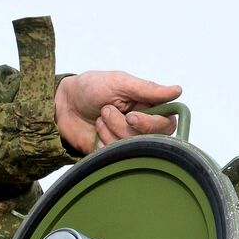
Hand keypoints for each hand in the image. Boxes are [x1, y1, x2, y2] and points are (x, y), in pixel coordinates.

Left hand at [55, 71, 182, 153]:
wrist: (62, 103)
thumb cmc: (91, 88)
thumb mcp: (119, 82)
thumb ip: (147, 89)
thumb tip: (177, 90)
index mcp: (148, 107)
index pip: (166, 124)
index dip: (150, 124)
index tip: (131, 116)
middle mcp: (141, 126)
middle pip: (150, 140)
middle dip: (124, 127)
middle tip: (105, 111)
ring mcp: (126, 141)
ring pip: (131, 149)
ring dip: (111, 131)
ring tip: (99, 118)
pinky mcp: (112, 153)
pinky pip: (115, 156)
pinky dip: (103, 143)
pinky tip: (95, 131)